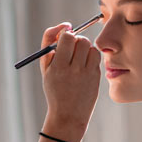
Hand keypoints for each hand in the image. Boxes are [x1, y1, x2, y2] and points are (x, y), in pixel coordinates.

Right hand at [40, 23, 101, 141]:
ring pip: (90, 46)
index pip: (67, 37)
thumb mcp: (45, 70)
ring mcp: (86, 74)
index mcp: (57, 67)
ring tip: (78, 58)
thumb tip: (64, 26)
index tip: (65, 36)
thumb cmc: (55, 89)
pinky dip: (91, 56)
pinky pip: (96, 56)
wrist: (68, 116)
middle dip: (75, 40)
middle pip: (80, 40)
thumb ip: (49, 45)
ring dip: (84, 47)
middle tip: (71, 48)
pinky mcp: (96, 77)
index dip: (66, 33)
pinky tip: (85, 64)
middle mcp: (73, 70)